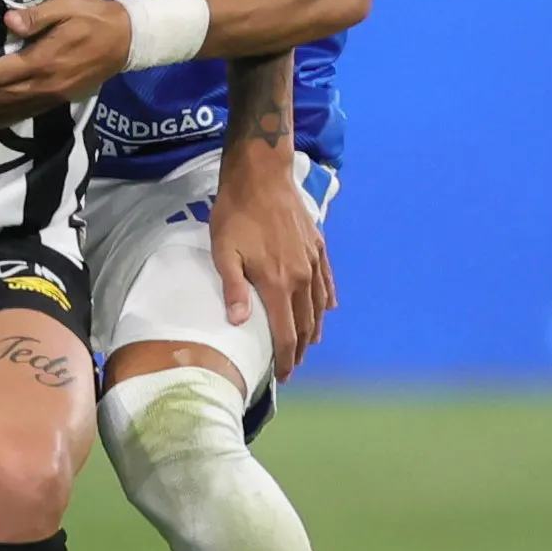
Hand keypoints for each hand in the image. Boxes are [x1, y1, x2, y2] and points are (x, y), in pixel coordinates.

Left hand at [0, 0, 129, 129]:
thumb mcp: (68, 6)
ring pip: (8, 109)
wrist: (127, 41)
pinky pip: (24, 115)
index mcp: (42, 61)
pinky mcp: (56, 101)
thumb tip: (8, 22)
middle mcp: (43, 85)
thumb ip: (37, 15)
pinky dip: (2, 120)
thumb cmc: (95, 18)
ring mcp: (50, 96)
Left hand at [209, 154, 333, 377]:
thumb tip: (238, 322)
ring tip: (307, 345)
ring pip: (319, 306)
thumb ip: (233, 288)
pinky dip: (327, 300)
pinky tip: (328, 309)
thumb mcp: (224, 251)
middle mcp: (301, 277)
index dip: (286, 359)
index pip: (286, 333)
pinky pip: (327, 281)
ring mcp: (313, 261)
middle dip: (300, 350)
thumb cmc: (236, 213)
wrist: (262, 175)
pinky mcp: (318, 246)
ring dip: (315, 329)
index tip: (282, 376)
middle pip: (306, 324)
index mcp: (278, 283)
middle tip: (292, 366)